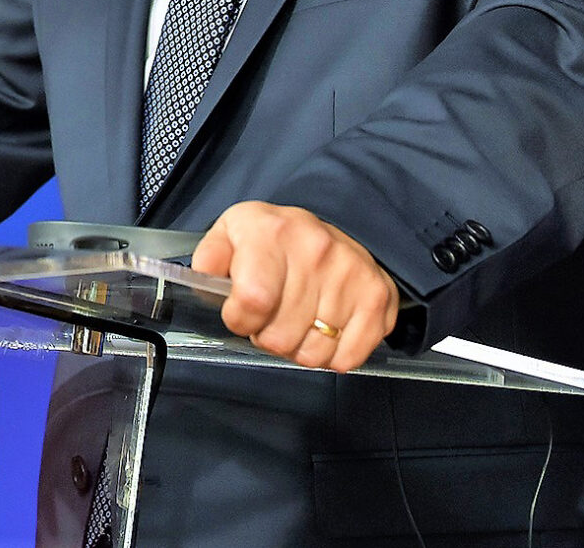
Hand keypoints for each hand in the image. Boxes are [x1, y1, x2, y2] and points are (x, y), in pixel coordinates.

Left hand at [193, 201, 399, 371]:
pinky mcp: (378, 296)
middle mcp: (316, 250)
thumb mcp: (231, 233)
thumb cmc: (273, 238)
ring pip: (314, 353)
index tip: (240, 315)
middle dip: (267, 336)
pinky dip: (331, 356)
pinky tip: (324, 331)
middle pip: (281, 336)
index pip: (252, 300)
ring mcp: (352, 273)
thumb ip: (210, 258)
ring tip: (297, 322)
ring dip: (299, 348)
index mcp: (272, 232)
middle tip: (271, 317)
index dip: (240, 320)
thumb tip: (205, 280)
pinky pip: (348, 358)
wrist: (330, 225)